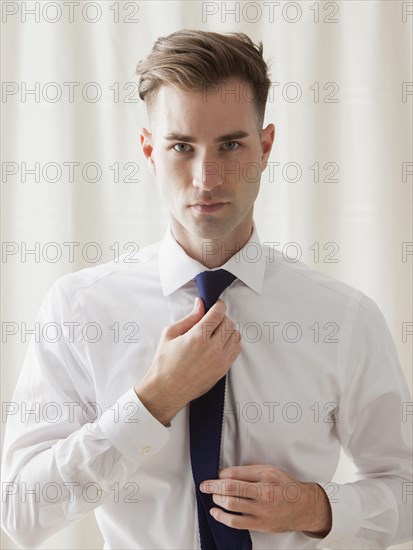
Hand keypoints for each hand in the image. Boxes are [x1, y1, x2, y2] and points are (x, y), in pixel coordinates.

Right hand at [134, 298, 241, 424]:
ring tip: (216, 332)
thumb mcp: (170, 334)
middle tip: (213, 319)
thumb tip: (200, 304)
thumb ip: (189, 318)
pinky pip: (236, 350)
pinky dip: (231, 342)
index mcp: (197, 337)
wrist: (167, 390)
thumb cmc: (165, 362)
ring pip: (235, 336)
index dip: (218, 305)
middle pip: (229, 323)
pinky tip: (220, 343)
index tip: (216, 304)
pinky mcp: (223, 369)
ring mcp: (220, 360)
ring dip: (228, 330)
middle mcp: (212, 348)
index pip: (218, 314)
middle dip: (222, 317)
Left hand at [199, 464, 331, 536]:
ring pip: (231, 504)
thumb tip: (227, 472)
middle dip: (213, 486)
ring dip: (217, 499)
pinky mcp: (260, 525)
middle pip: (230, 488)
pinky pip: (236, 522)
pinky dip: (222, 516)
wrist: (304, 507)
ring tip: (213, 496)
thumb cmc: (285, 486)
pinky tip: (215, 511)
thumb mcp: (271, 470)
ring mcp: (262, 510)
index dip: (221, 474)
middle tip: (204, 485)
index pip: (236, 473)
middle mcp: (264, 492)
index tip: (216, 475)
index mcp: (266, 475)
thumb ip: (251, 470)